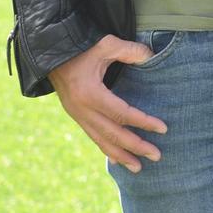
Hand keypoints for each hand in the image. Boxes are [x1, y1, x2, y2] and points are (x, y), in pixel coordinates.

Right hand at [50, 34, 167, 173]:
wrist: (49, 55)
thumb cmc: (81, 48)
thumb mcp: (105, 44)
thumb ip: (129, 50)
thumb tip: (151, 56)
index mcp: (90, 94)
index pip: (122, 113)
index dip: (143, 122)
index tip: (163, 129)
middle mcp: (82, 110)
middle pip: (113, 134)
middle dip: (136, 147)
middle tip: (157, 156)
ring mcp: (77, 116)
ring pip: (101, 141)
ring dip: (121, 155)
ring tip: (139, 168)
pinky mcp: (77, 117)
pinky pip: (93, 137)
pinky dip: (106, 150)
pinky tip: (118, 160)